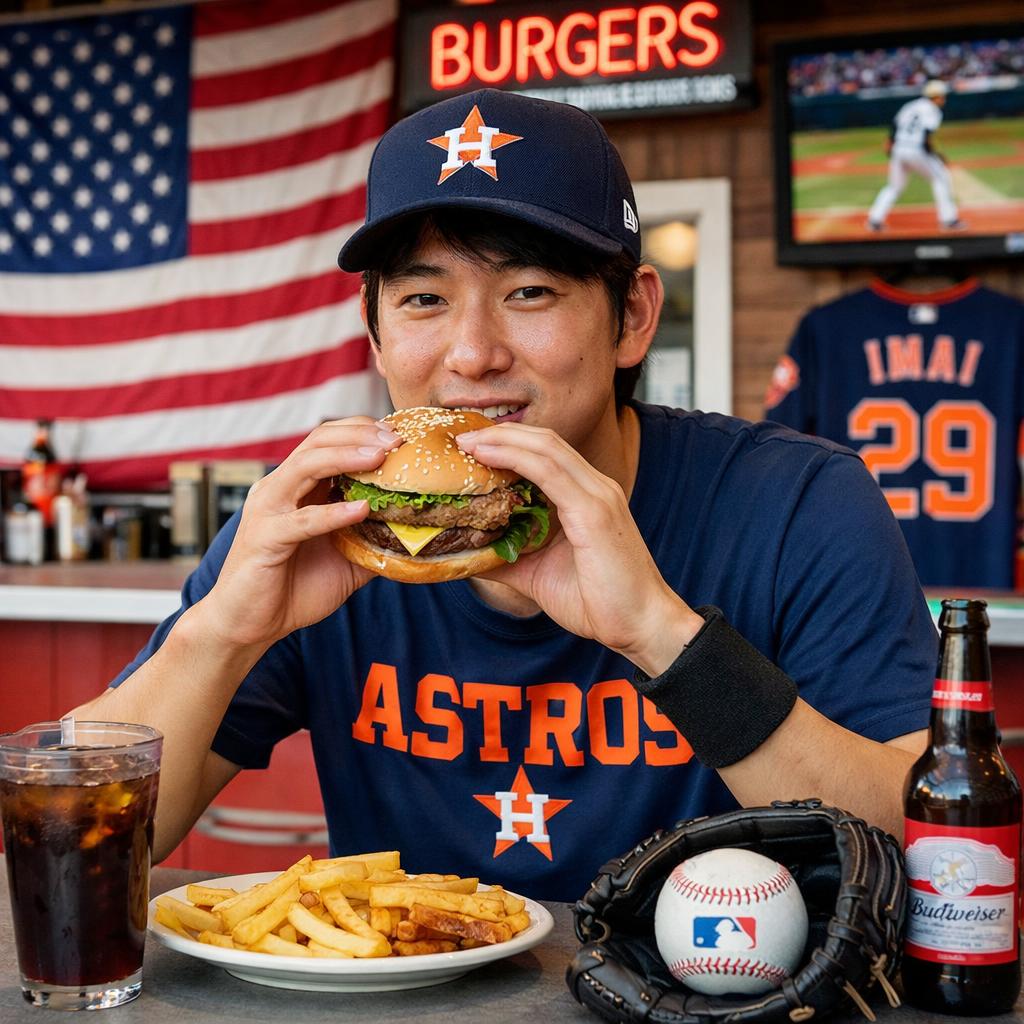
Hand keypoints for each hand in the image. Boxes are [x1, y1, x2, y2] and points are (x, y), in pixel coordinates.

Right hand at [197, 417, 400, 650]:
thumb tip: (419, 533)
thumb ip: (375, 539)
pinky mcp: (264, 538)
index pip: (327, 439)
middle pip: (317, 441)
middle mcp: (279, 489)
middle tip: (396, 439)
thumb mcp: (347, 559)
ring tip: (381, 456)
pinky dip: (333, 512)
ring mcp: (268, 510)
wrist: (251, 625)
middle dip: (359, 434)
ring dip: (346, 456)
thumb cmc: (294, 589)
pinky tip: (362, 509)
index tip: (400, 435)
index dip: (362, 430)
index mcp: (297, 487)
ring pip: (306, 466)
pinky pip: (302, 520)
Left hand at [458, 423, 702, 674]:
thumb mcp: (539, 574)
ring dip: (504, 440)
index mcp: (588, 497)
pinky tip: (489, 457)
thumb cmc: (600, 602)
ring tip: (469, 442)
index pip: (547, 452)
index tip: (471, 446)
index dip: (509, 442)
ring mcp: (598, 496)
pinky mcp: (595, 512)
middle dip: (501, 433)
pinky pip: (551, 473)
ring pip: (547, 449)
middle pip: (545, 441)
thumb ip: (507, 558)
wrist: (642, 626)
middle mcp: (596, 488)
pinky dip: (516, 459)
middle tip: (462, 438)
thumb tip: (467, 554)